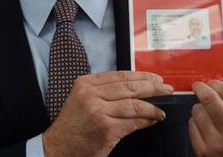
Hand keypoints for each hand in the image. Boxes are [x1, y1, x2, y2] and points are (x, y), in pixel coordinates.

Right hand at [42, 71, 172, 156]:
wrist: (57, 148)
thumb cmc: (72, 126)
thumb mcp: (82, 99)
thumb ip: (103, 91)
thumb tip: (133, 88)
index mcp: (86, 84)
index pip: (120, 75)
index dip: (141, 76)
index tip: (155, 78)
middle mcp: (91, 95)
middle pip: (129, 87)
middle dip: (152, 87)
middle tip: (165, 88)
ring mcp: (99, 112)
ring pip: (134, 104)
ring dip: (152, 107)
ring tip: (160, 110)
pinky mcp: (106, 129)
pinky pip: (133, 122)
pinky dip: (146, 121)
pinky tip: (152, 120)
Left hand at [189, 75, 222, 156]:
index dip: (218, 83)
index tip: (213, 81)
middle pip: (211, 100)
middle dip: (202, 88)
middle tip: (199, 86)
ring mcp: (217, 145)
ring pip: (198, 112)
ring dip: (198, 105)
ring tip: (204, 107)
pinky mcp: (203, 152)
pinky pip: (192, 126)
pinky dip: (194, 120)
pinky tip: (202, 123)